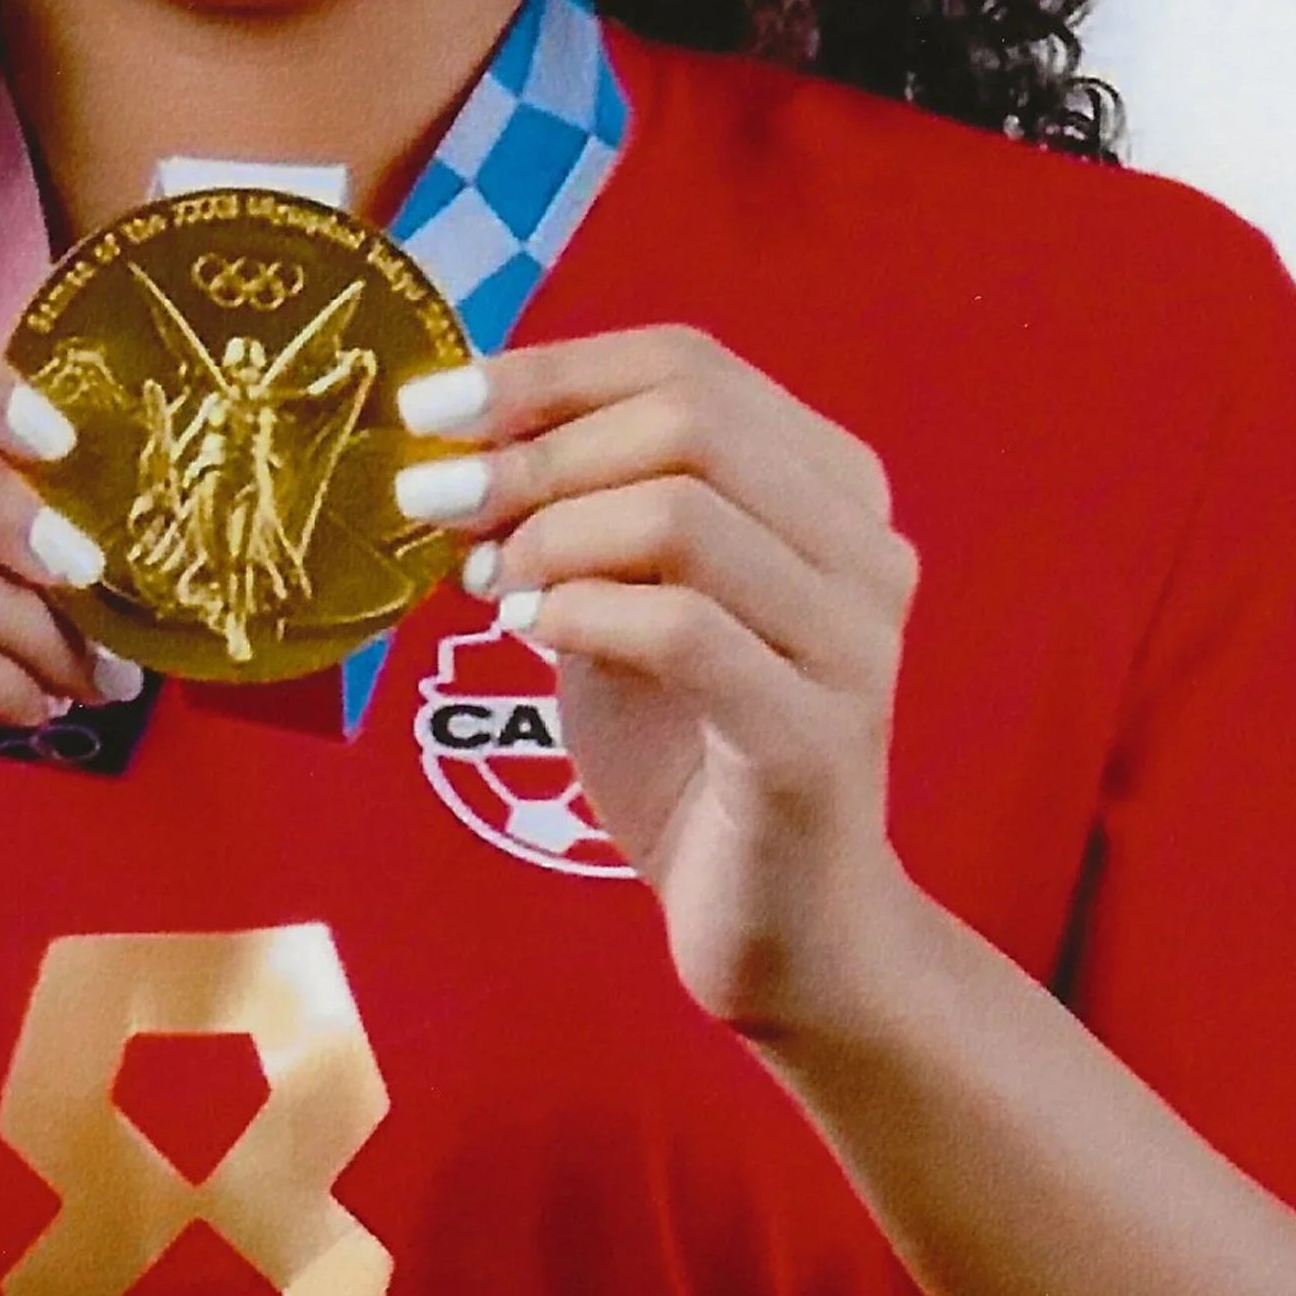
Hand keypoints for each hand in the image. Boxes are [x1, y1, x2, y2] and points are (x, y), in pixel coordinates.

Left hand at [393, 325, 923, 1035]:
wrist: (783, 933)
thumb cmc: (692, 759)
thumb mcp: (620, 607)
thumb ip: (570, 521)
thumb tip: (450, 445)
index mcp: (831, 490)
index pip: (690, 362)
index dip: (549, 370)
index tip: (432, 408)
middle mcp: (864, 550)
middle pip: (691, 419)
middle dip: (536, 449)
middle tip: (438, 500)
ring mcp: (852, 645)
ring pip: (685, 514)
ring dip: (552, 535)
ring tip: (491, 585)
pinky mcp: (813, 741)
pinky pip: (683, 631)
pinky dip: (581, 616)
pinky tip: (529, 638)